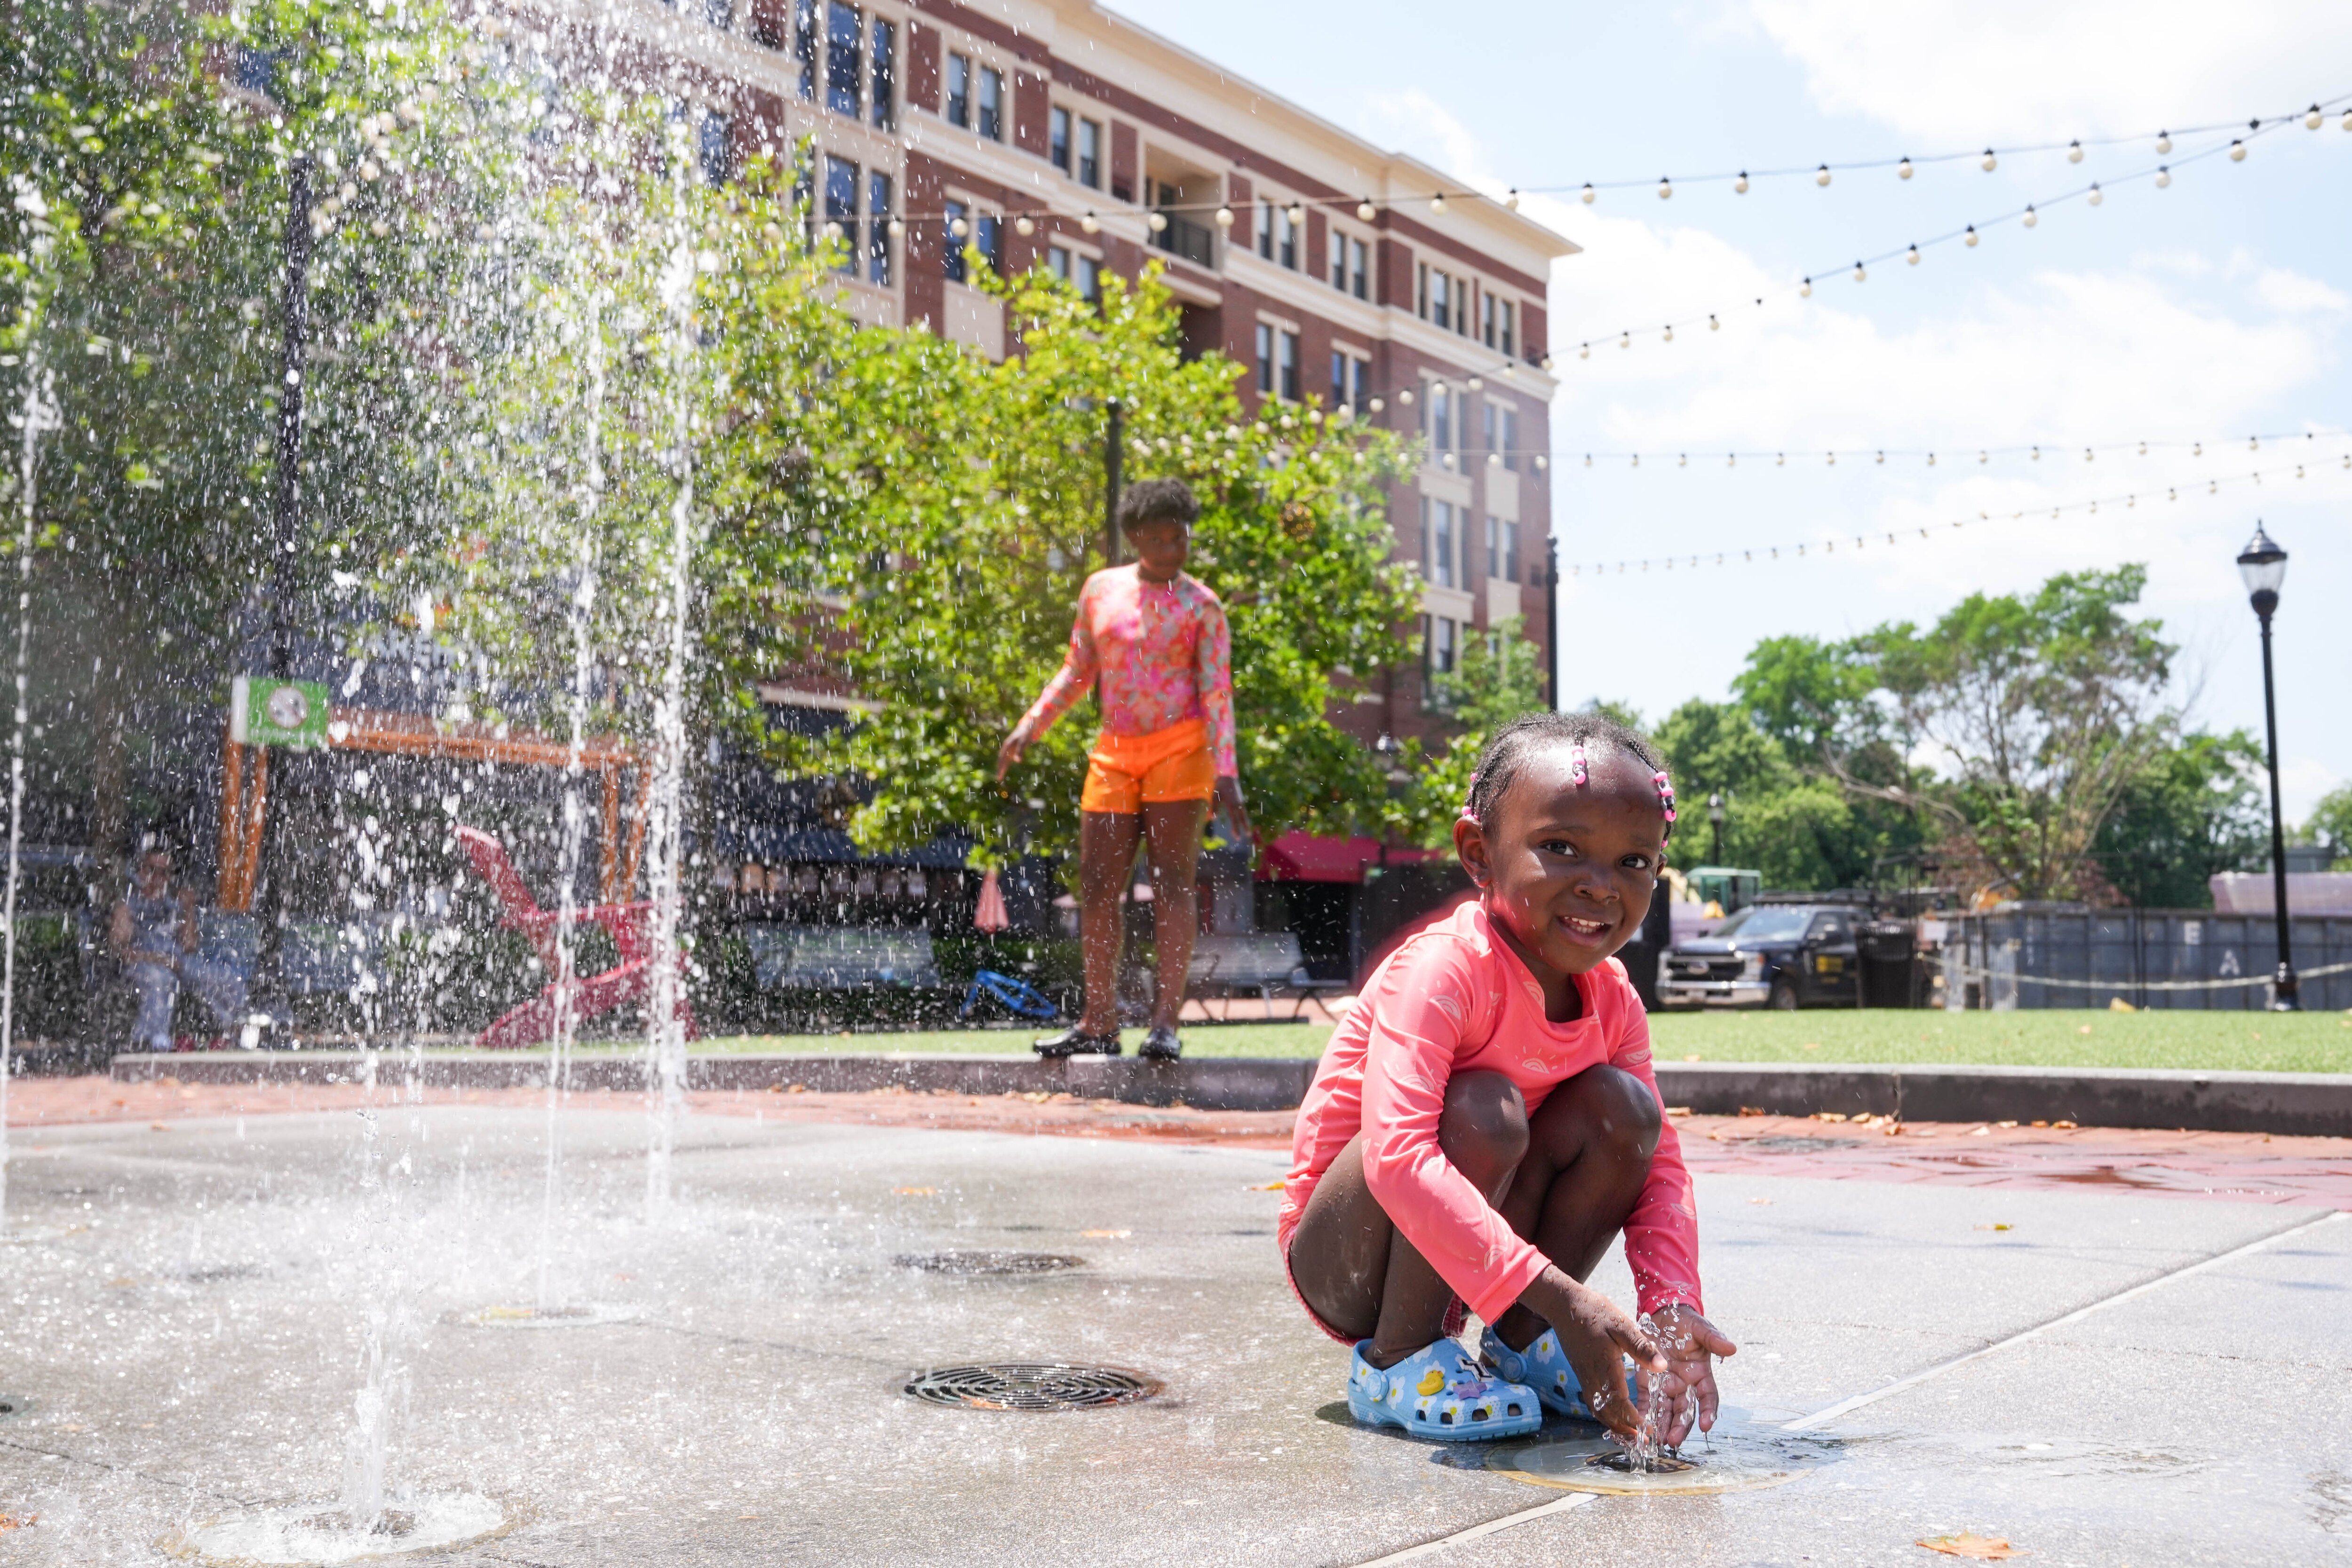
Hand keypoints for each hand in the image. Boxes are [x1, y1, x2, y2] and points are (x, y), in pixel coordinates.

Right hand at [996, 726, 1029, 781]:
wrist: (1028, 725)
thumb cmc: (1025, 733)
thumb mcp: (1023, 742)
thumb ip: (1020, 751)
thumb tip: (1017, 762)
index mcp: (1007, 746)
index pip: (1002, 759)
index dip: (1001, 767)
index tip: (999, 776)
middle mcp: (1006, 747)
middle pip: (1002, 760)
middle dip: (1000, 769)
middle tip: (999, 779)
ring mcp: (1009, 748)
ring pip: (1004, 759)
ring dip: (1002, 767)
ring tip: (1000, 776)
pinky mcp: (1013, 748)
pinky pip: (1007, 758)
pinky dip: (1006, 764)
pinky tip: (1005, 768)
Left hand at [1213, 776, 1250, 844]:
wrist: (1228, 775)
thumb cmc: (1219, 786)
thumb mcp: (1215, 796)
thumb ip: (1214, 807)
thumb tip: (1212, 819)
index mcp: (1231, 804)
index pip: (1234, 819)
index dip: (1236, 828)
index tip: (1237, 836)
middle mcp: (1238, 804)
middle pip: (1242, 818)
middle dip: (1244, 827)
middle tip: (1247, 836)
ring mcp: (1240, 802)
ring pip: (1244, 814)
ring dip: (1246, 823)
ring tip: (1248, 831)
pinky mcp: (1240, 800)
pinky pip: (1243, 811)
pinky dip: (1244, 817)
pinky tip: (1244, 821)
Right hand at [1520, 1266, 1663, 1439]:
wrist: (1564, 1306)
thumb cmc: (1595, 1312)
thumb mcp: (1622, 1325)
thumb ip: (1641, 1347)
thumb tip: (1663, 1367)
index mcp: (1606, 1369)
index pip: (1621, 1405)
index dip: (1635, 1421)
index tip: (1649, 1430)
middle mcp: (1593, 1378)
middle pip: (1607, 1415)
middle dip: (1625, 1430)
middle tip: (1642, 1440)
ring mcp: (1585, 1378)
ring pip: (1598, 1411)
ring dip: (1614, 1424)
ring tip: (1630, 1432)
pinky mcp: (1581, 1374)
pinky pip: (1593, 1402)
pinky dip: (1605, 1413)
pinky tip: (1614, 1410)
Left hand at [1641, 1304, 1737, 1446]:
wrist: (1663, 1314)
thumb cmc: (1686, 1323)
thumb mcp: (1700, 1329)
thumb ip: (1714, 1339)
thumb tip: (1731, 1348)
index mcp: (1700, 1374)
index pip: (1707, 1398)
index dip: (1708, 1412)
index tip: (1706, 1425)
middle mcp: (1684, 1385)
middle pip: (1685, 1410)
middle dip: (1680, 1426)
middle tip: (1674, 1440)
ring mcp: (1666, 1386)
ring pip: (1666, 1411)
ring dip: (1663, 1426)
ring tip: (1658, 1441)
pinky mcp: (1648, 1383)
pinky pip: (1647, 1402)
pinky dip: (1644, 1415)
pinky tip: (1641, 1427)